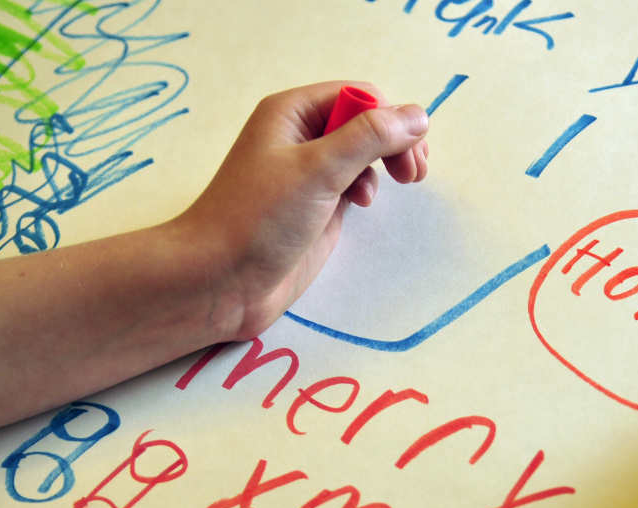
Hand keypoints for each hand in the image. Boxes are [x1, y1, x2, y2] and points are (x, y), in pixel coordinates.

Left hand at [178, 81, 429, 340]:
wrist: (219, 281)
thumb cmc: (258, 218)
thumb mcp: (318, 169)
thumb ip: (370, 138)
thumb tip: (418, 115)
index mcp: (292, 113)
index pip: (358, 96)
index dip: (388, 118)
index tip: (408, 154)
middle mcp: (300, 136)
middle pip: (364, 122)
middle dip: (394, 142)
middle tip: (414, 173)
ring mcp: (309, 173)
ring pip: (363, 153)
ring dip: (386, 163)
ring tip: (402, 183)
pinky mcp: (316, 206)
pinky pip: (353, 182)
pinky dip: (368, 187)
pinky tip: (362, 203)